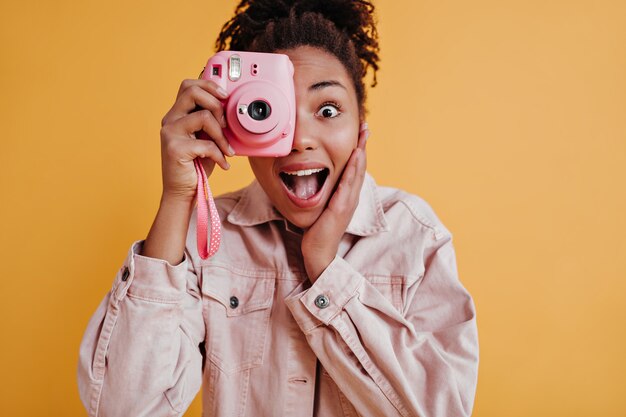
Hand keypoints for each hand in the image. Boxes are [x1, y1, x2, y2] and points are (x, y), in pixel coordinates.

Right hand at [159, 79, 234, 202]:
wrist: (183, 192)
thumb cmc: (196, 165)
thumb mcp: (206, 138)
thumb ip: (211, 122)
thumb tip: (228, 105)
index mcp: (176, 115)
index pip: (188, 85)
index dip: (208, 84)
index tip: (226, 96)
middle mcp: (169, 120)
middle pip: (192, 91)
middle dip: (216, 104)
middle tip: (226, 124)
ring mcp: (170, 133)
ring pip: (204, 116)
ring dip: (222, 135)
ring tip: (227, 150)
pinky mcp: (175, 148)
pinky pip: (207, 144)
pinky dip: (219, 155)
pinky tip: (223, 164)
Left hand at [301, 124, 368, 281]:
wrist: (318, 254)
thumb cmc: (318, 232)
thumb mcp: (321, 207)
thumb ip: (323, 194)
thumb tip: (313, 179)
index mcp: (347, 196)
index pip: (354, 169)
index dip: (359, 150)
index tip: (360, 133)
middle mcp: (351, 197)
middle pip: (360, 166)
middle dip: (363, 145)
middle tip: (366, 126)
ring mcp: (348, 202)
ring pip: (357, 172)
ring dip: (361, 152)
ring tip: (364, 135)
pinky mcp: (341, 208)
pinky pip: (348, 185)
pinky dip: (353, 169)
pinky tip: (355, 156)